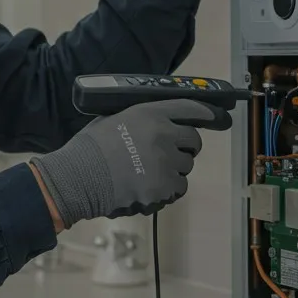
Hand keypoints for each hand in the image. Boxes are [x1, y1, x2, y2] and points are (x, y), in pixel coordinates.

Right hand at [28, 99, 232, 229]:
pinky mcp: (164, 187)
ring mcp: (166, 162)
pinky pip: (179, 187)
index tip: (219, 117)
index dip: (208, 113)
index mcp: (150, 113)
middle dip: (185, 146)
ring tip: (149, 173)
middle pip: (194, 140)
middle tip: (169, 153)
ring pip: (186, 166)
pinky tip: (149, 187)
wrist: (77, 178)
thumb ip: (141, 119)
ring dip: (174, 169)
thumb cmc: (90, 148)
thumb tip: (158, 123)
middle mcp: (164, 135)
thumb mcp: (114, 120)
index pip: (191, 108)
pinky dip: (169, 189)